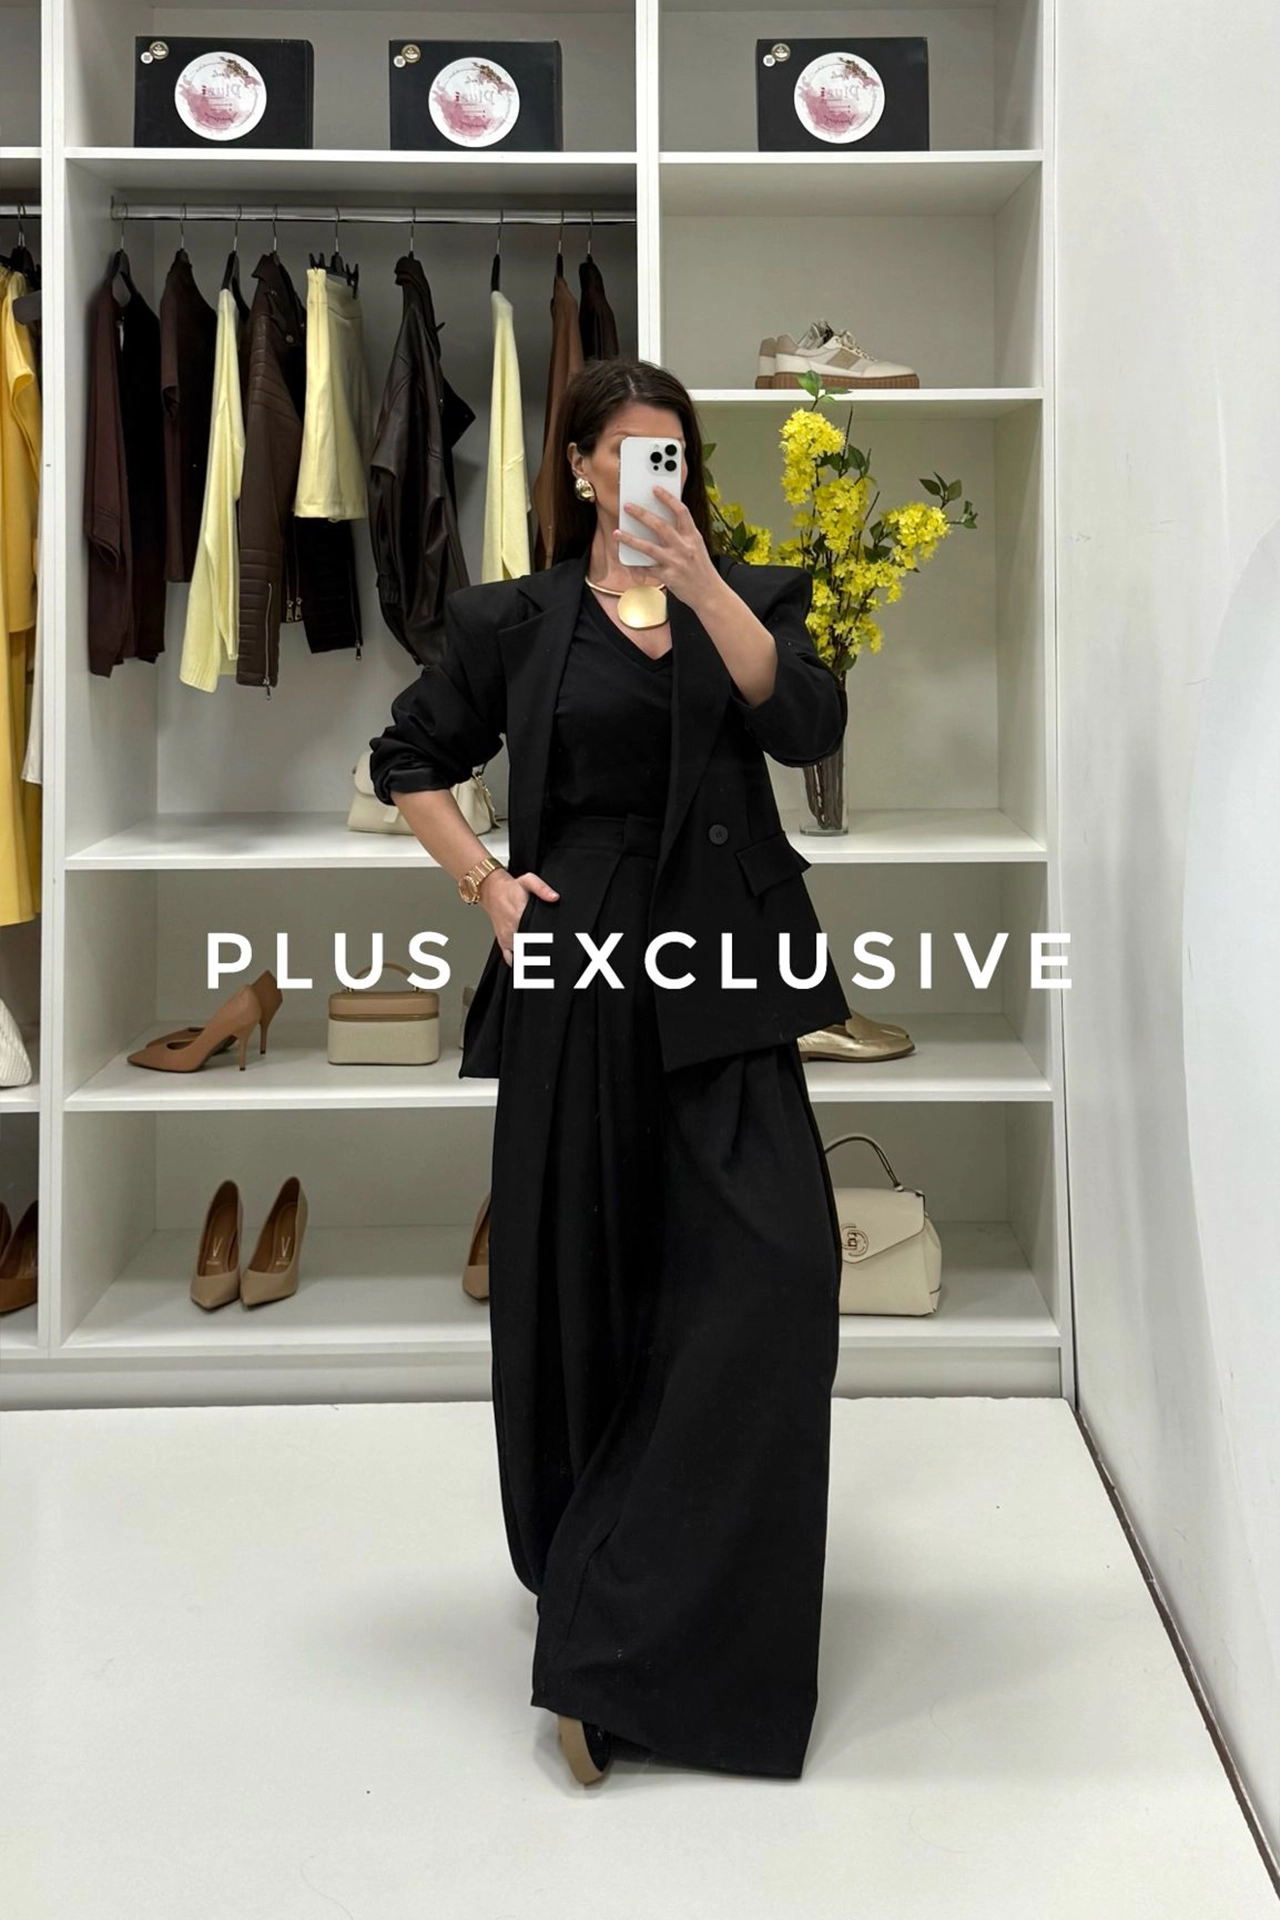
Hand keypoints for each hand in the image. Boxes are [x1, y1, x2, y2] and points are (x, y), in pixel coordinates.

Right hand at [484, 868, 558, 966]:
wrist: (492, 892)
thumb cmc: (511, 888)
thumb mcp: (527, 880)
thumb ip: (542, 888)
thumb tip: (554, 897)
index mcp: (519, 914)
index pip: (535, 934)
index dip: (546, 941)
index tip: (554, 945)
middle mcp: (512, 929)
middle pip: (529, 947)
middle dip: (541, 951)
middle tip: (551, 952)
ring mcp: (507, 937)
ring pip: (520, 955)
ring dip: (530, 957)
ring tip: (541, 959)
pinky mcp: (503, 941)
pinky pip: (509, 958)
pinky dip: (517, 962)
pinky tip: (527, 961)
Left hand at [616, 486, 721, 611]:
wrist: (710, 594)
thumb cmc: (702, 570)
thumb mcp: (697, 547)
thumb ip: (682, 535)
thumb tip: (661, 523)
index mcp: (693, 537)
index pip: (681, 512)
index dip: (667, 498)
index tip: (655, 489)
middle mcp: (684, 547)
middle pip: (660, 526)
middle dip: (642, 514)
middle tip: (628, 506)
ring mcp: (675, 562)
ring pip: (648, 547)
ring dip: (630, 539)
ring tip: (617, 533)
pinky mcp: (668, 576)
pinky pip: (647, 569)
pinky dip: (636, 565)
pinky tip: (626, 561)